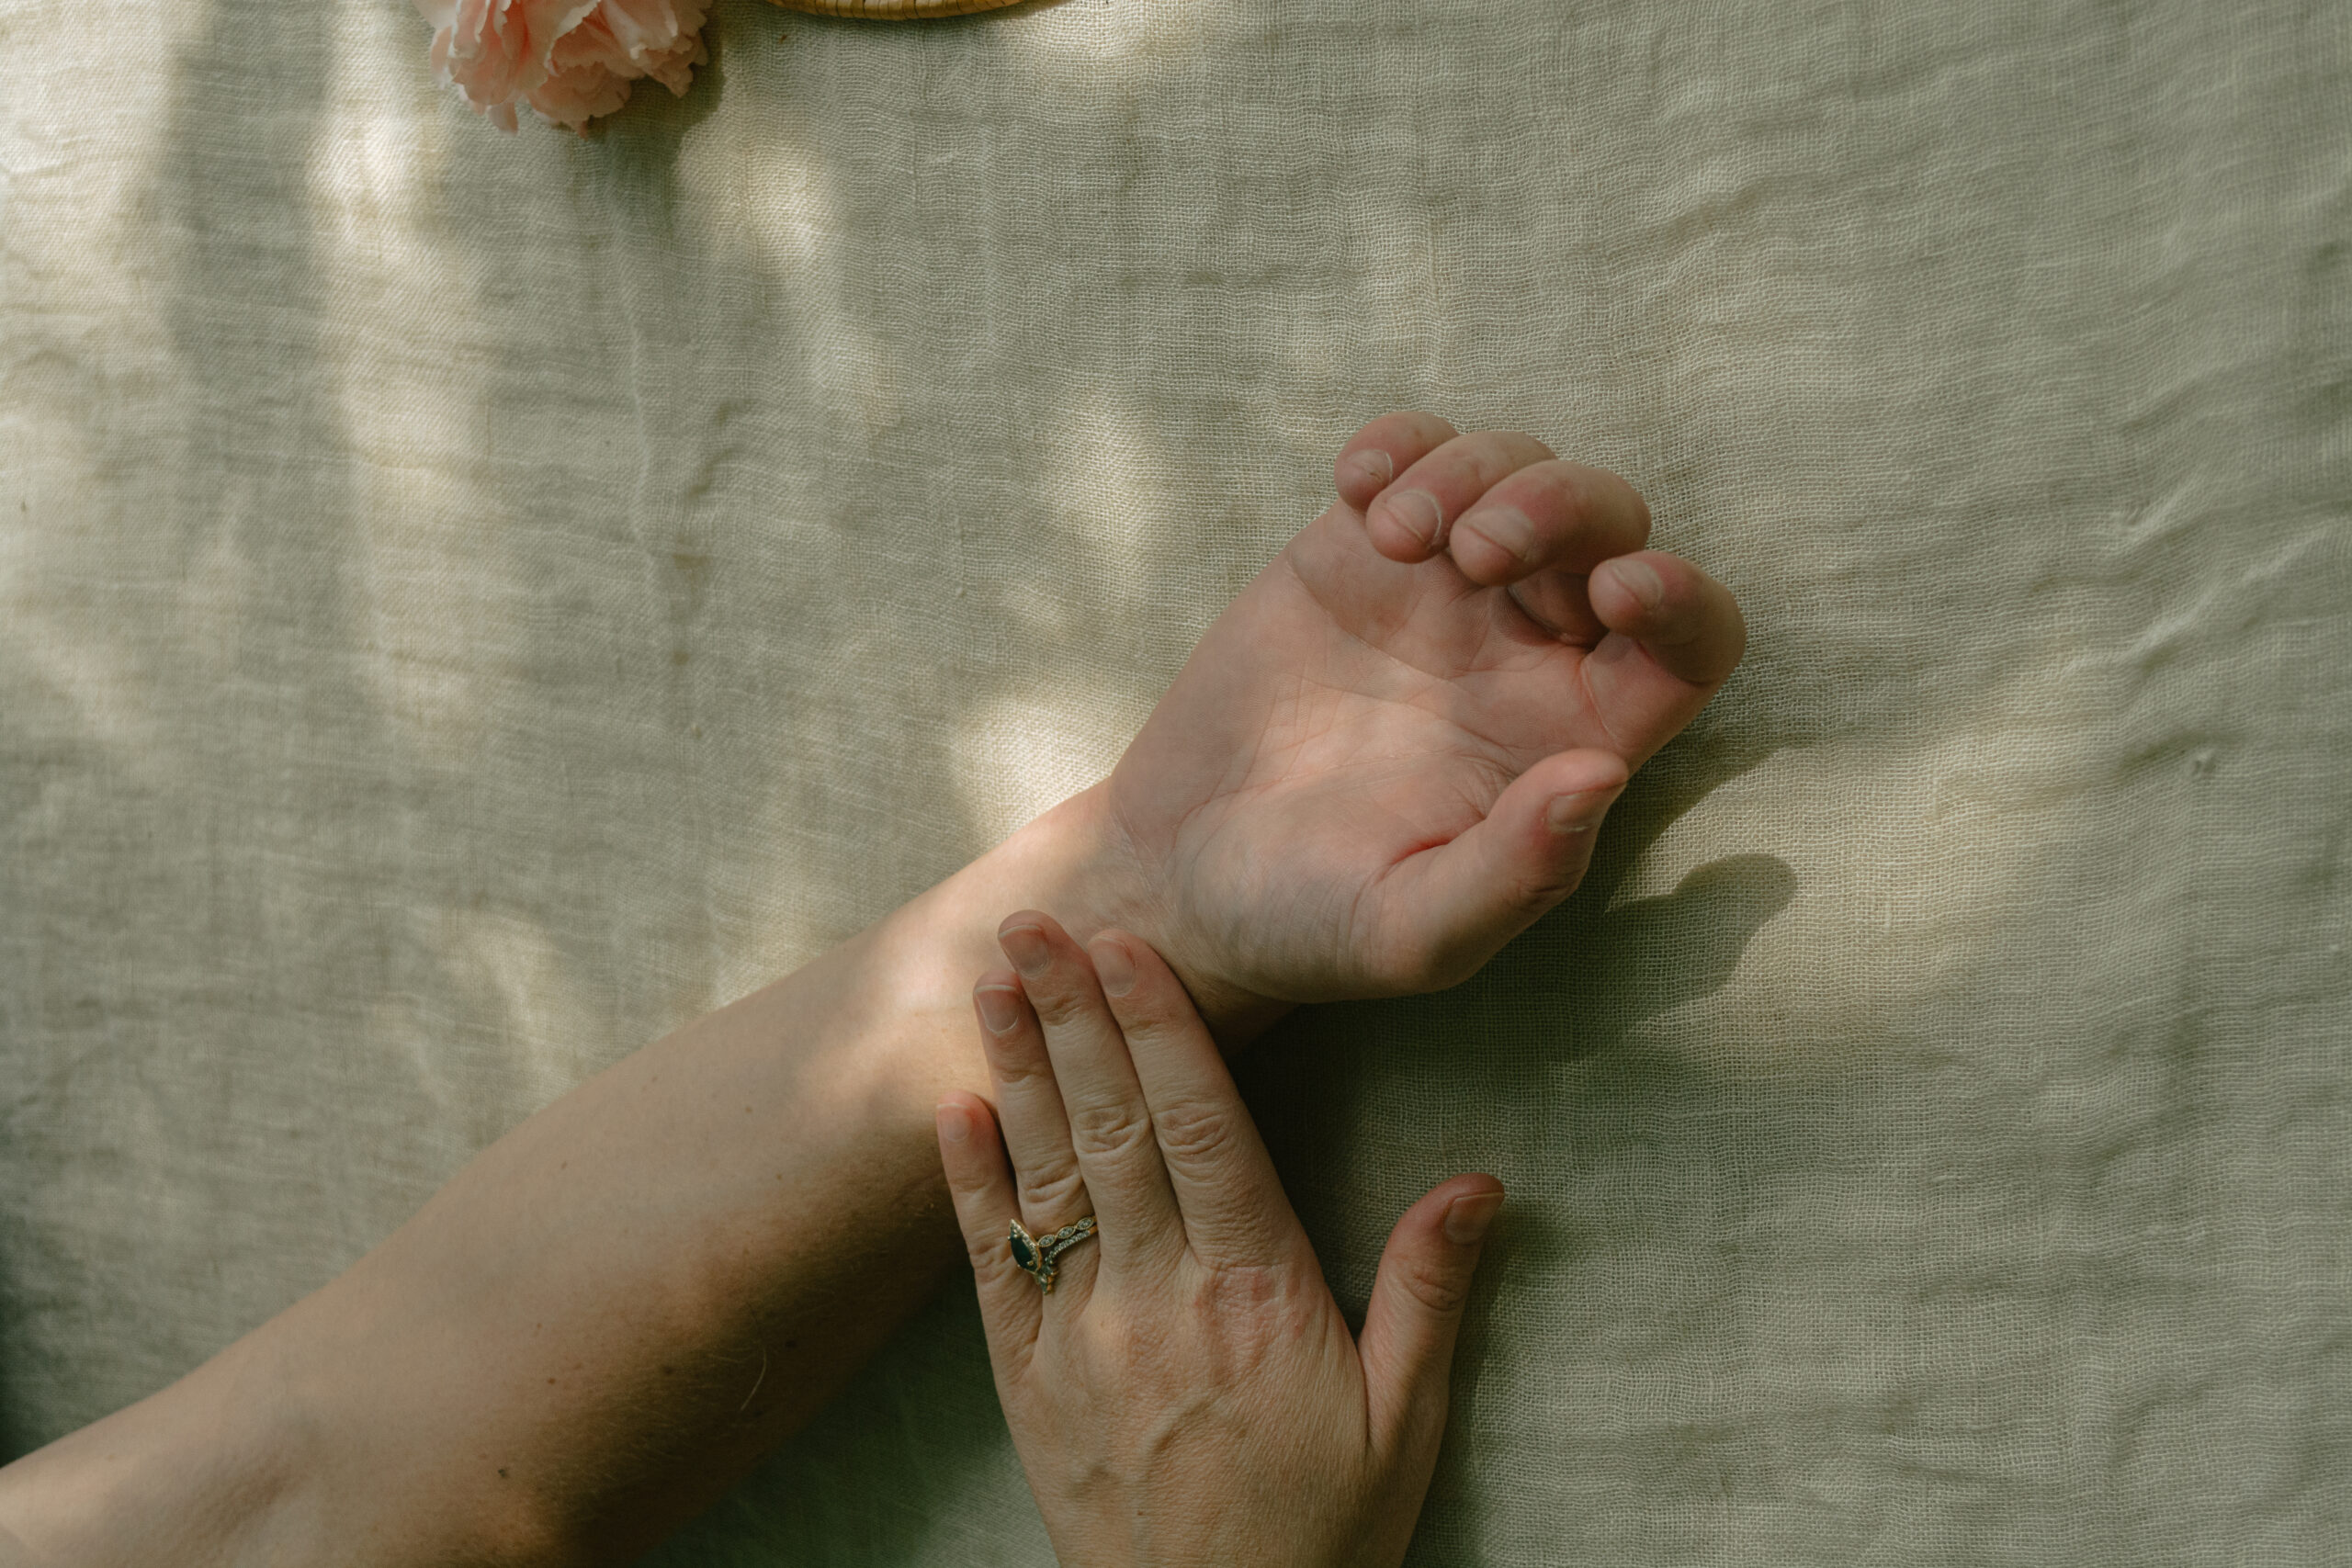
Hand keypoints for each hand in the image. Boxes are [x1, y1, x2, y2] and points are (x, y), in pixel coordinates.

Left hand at [937, 914, 1501, 1567]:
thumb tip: (1476, 1183)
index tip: (1128, 944)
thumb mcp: (1405, 1423)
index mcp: (1255, 1293)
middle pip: (1110, 1126)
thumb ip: (1430, 1296)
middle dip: (1072, 1012)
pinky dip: (969, 1183)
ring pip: (1046, 1174)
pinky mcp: (1027, 1380)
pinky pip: (993, 1265)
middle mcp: (1157, 1298)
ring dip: (1015, 1067)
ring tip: (992, 975)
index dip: (1161, 1026)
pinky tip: (952, 1108)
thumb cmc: (1321, 1533)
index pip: (1200, 1128)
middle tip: (1037, 916)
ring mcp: (1081, 1336)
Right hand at [1102, 412, 1744, 1012]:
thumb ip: (1515, 873)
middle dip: (1563, 506)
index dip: (1685, 601)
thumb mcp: (1413, 933)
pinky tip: (1357, 489)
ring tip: (1395, 535)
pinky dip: (1400, 443)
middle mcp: (1529, 654)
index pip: (1691, 646)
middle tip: (1477, 551)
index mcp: (1573, 740)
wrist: (1182, 881)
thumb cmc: (1312, 926)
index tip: (1621, 592)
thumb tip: (1603, 776)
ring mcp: (1443, 592)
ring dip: (1474, 472)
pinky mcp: (1355, 551)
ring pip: (1516, 468)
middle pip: (1612, 525)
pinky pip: (1411, 454)